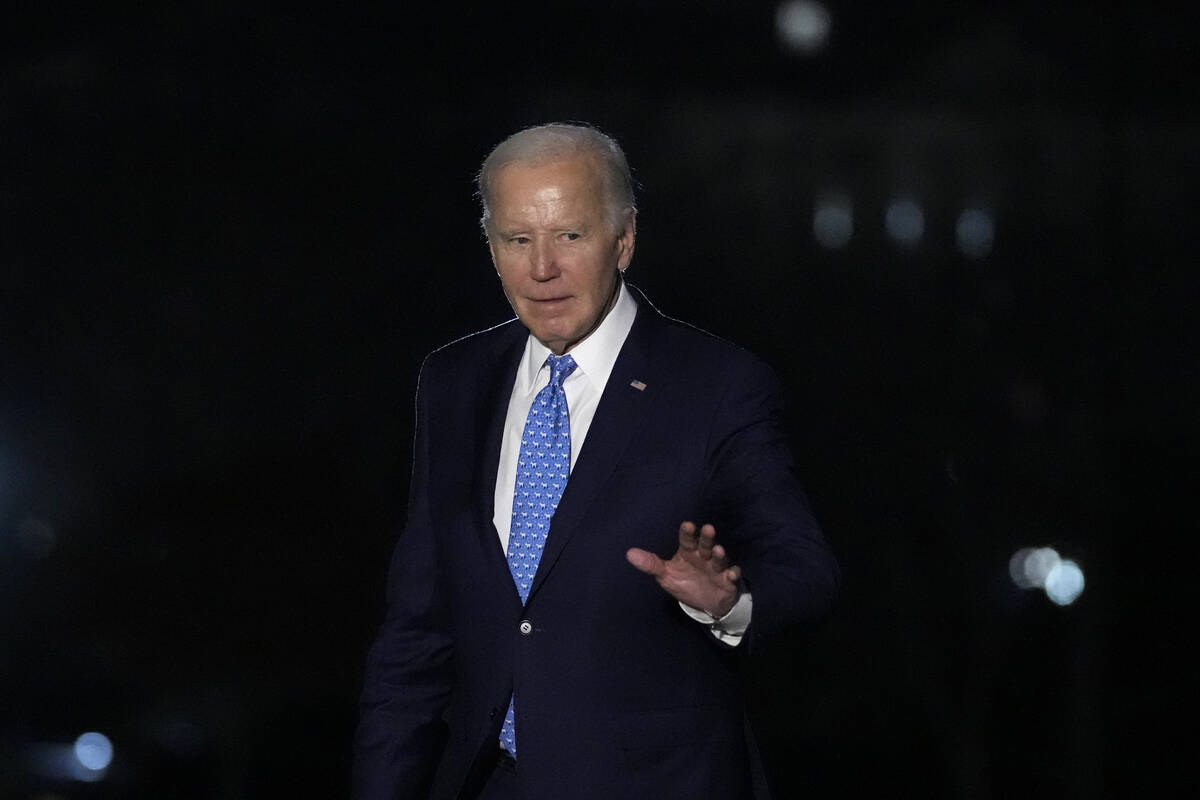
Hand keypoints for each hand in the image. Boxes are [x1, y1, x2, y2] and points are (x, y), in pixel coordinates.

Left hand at [626, 522, 741, 618]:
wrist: (707, 602)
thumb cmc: (685, 582)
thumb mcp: (666, 575)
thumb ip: (651, 564)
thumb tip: (629, 553)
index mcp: (688, 552)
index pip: (687, 540)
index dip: (688, 533)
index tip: (687, 525)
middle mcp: (704, 556)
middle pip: (705, 544)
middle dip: (706, 538)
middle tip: (708, 529)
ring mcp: (717, 568)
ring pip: (719, 559)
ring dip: (719, 555)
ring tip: (718, 550)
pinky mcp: (728, 581)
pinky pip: (732, 576)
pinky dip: (733, 575)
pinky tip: (732, 574)